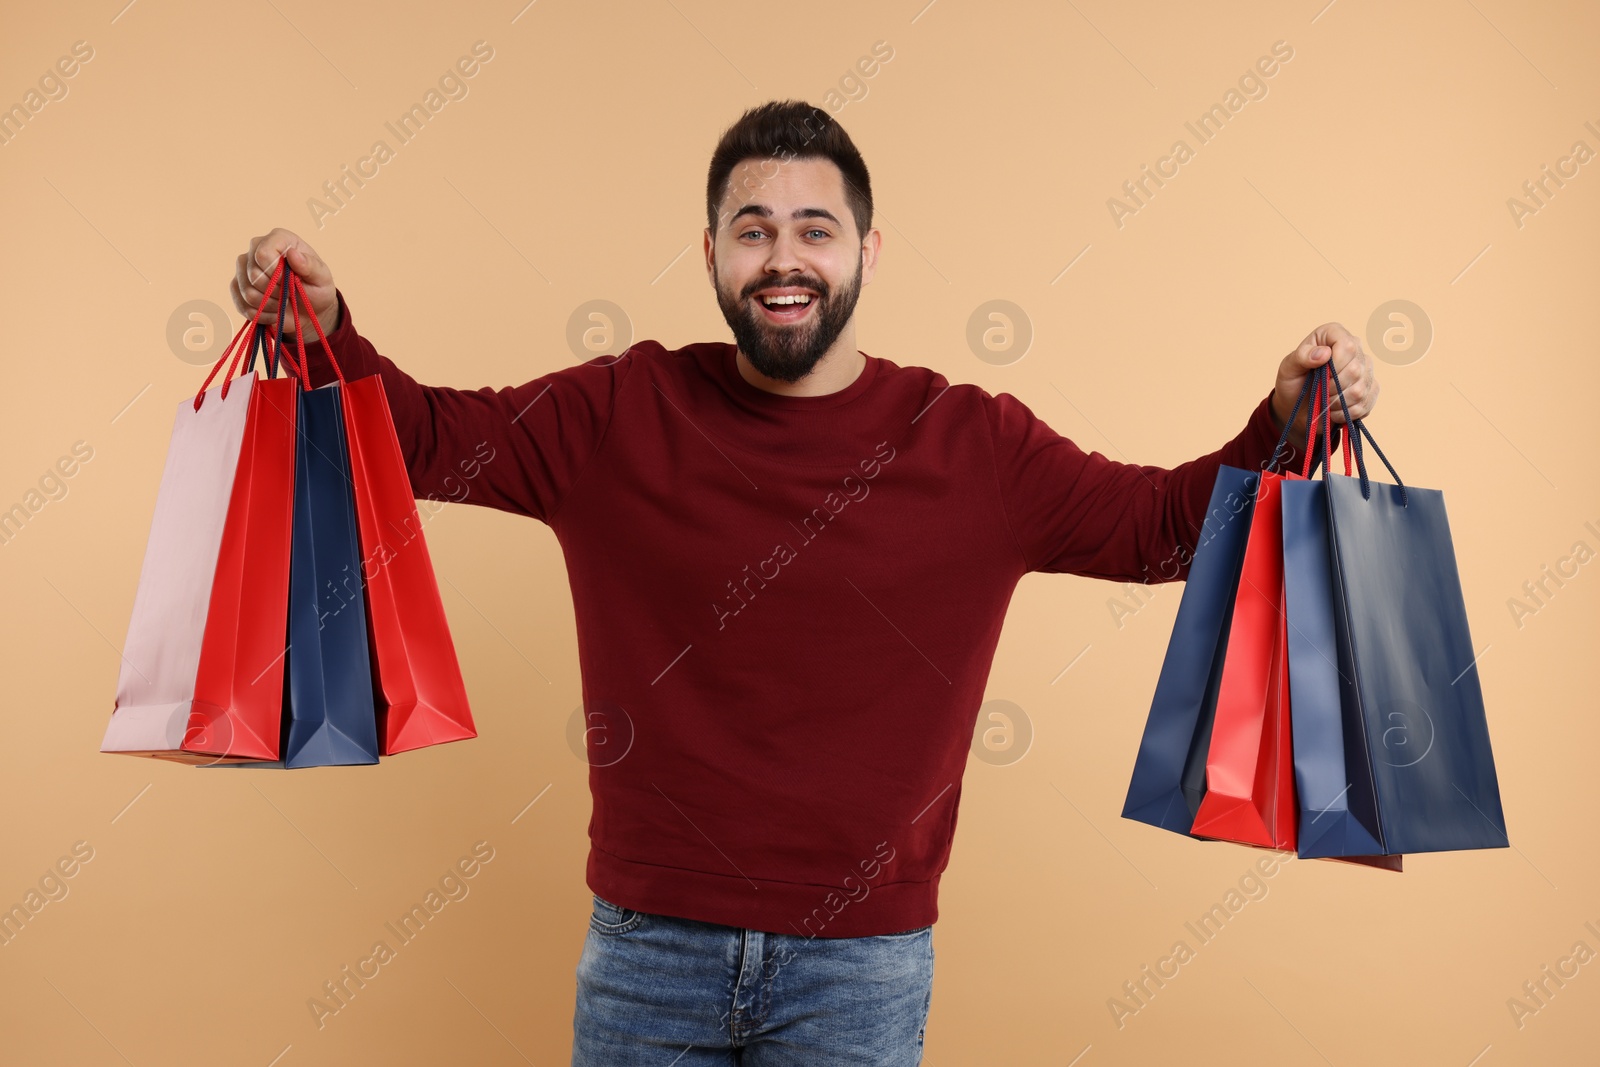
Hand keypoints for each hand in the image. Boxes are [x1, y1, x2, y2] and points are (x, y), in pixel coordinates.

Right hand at [231, 228, 338, 337]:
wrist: (309, 310)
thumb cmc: (316, 289)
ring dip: (270, 304)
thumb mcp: (322, 278)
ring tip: (283, 302)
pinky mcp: (237, 287)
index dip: (276, 273)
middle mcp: (256, 248)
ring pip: (247, 292)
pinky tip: (274, 311)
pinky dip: (261, 314)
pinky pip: (242, 305)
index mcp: (279, 239)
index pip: (263, 254)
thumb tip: (292, 253)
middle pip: (253, 274)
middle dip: (275, 291)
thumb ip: (310, 265)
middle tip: (290, 293)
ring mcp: (243, 268)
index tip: (290, 280)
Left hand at [1271, 322, 1378, 442]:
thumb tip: (1324, 353)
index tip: (1320, 375)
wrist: (1298, 407)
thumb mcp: (1288, 368)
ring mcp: (1366, 370)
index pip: (1348, 346)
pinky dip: (1345, 413)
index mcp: (1334, 335)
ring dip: (1337, 402)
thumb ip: (1302, 356)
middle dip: (1332, 387)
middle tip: (1319, 390)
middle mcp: (1355, 349)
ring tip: (1325, 401)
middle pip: (1355, 370)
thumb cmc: (1293, 382)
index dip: (1335, 365)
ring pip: (1360, 390)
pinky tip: (1334, 410)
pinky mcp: (1371, 390)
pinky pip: (1365, 404)